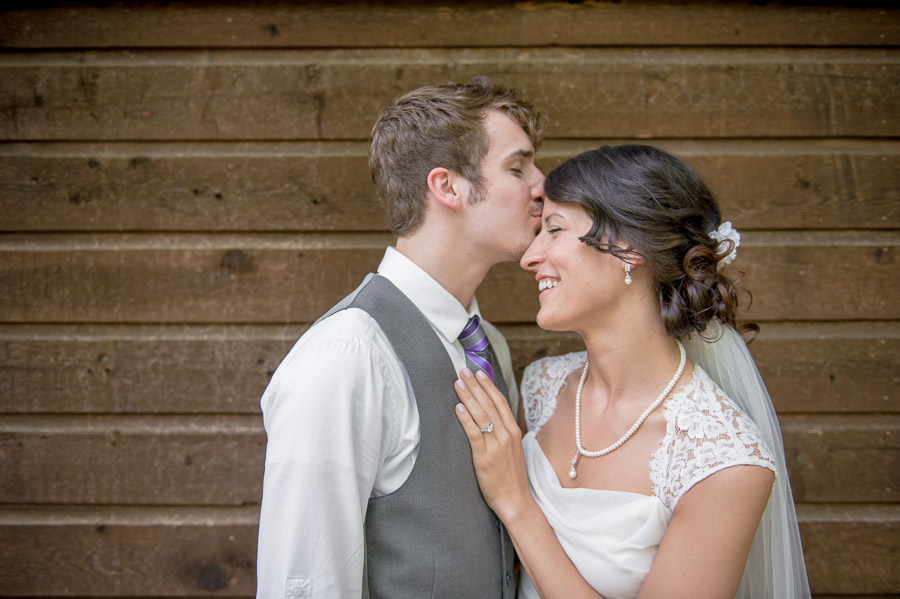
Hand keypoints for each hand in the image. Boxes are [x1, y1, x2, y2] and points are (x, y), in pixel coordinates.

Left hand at [454, 368, 529, 519]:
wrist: (515, 500)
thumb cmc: (511, 476)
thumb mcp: (513, 449)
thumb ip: (503, 432)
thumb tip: (491, 416)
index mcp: (513, 431)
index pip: (500, 402)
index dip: (488, 386)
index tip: (478, 372)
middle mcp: (506, 435)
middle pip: (489, 404)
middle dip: (475, 386)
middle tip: (463, 371)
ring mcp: (496, 446)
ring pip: (481, 415)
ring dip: (468, 397)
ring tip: (458, 384)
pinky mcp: (485, 458)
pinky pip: (474, 434)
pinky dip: (466, 419)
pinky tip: (458, 408)